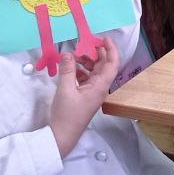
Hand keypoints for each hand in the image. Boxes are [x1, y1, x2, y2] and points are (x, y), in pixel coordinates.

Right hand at [50, 39, 119, 157]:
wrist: (61, 136)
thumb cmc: (66, 114)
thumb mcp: (65, 89)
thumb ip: (67, 69)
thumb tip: (66, 52)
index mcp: (100, 86)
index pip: (112, 64)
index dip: (111, 50)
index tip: (104, 38)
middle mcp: (99, 88)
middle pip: (103, 66)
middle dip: (95, 53)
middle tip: (84, 44)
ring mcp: (92, 93)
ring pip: (93, 72)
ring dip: (85, 62)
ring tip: (72, 55)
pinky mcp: (84, 96)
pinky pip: (85, 79)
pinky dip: (79, 71)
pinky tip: (69, 68)